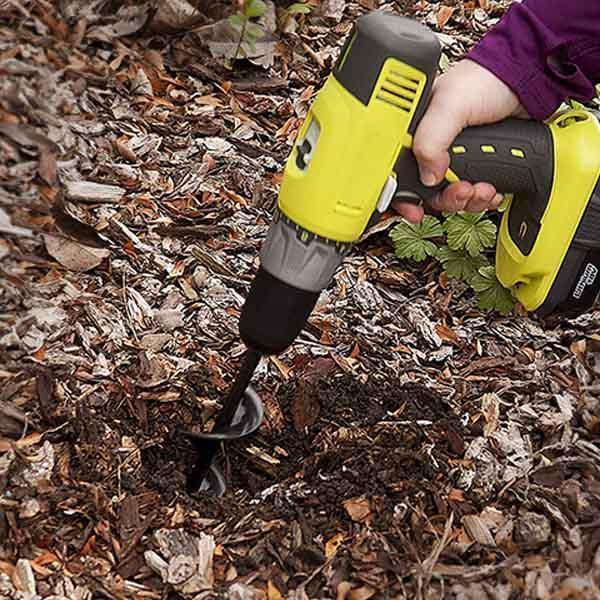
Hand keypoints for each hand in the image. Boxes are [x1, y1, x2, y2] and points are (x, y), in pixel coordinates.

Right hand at [393, 59, 527, 222]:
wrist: (527, 80)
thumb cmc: (486, 79)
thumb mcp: (450, 105)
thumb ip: (431, 139)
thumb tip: (428, 176)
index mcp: (415, 131)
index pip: (398, 170)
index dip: (402, 195)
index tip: (414, 209)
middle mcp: (432, 147)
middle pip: (427, 191)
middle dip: (447, 198)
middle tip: (462, 191)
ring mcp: (456, 158)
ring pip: (451, 195)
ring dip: (468, 200)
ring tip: (482, 188)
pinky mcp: (477, 165)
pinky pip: (473, 194)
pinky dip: (482, 198)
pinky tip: (491, 188)